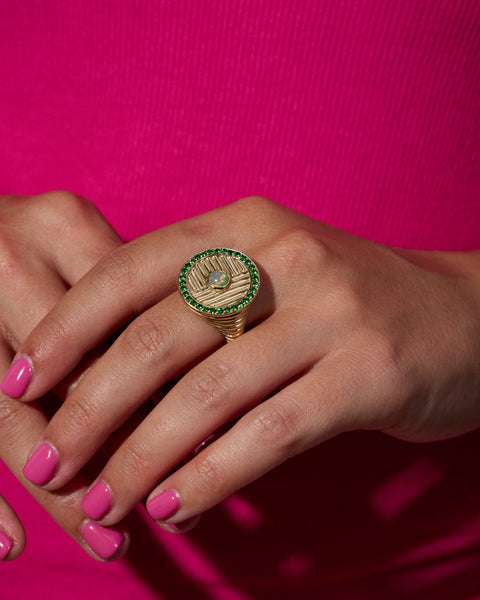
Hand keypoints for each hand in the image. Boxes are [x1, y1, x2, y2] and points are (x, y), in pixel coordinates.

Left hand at [6, 197, 479, 532]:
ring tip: (103, 503)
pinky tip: (175, 507)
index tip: (24, 382)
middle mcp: (285, 256)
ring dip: (142, 458)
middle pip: (160, 338)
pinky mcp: (368, 371)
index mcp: (246, 226)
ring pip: (208, 394)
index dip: (69, 328)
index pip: (132, 268)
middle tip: (49, 463)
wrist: (460, 316)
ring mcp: (331, 311)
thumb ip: (199, 308)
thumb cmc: (346, 302)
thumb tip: (107, 373)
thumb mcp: (270, 277)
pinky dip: (212, 476)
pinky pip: (268, 433)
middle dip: (90, 408)